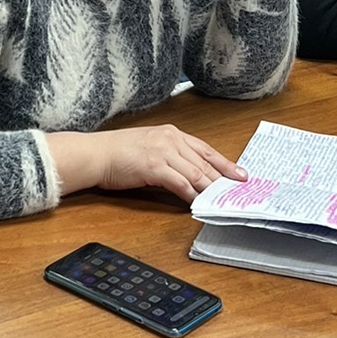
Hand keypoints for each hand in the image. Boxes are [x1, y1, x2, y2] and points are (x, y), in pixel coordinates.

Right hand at [52, 126, 245, 205]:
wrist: (96, 154)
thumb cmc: (118, 152)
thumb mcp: (150, 145)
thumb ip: (170, 155)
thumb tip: (189, 173)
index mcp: (171, 133)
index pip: (206, 149)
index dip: (225, 163)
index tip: (240, 174)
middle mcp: (170, 139)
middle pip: (205, 162)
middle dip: (224, 179)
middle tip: (238, 191)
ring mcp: (163, 152)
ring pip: (196, 173)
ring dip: (211, 190)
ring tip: (222, 201)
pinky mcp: (154, 167)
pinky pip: (180, 184)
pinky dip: (191, 195)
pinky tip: (198, 204)